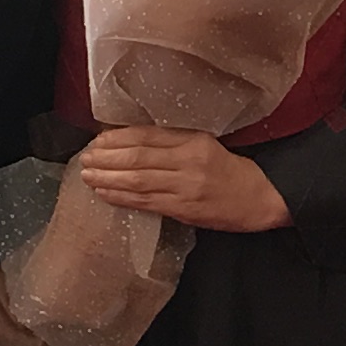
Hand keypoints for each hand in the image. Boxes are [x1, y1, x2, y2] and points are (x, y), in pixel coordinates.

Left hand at [77, 127, 289, 233]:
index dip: (119, 138)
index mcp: (194, 141)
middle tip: (85, 158)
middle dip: (107, 158)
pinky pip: (146, 202)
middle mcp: (188, 162)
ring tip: (88, 176)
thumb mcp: (207, 145)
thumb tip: (132, 142)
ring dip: (108, 178)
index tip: (98, 140)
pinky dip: (122, 198)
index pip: (148, 136)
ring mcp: (185, 188)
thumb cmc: (231, 171)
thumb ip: (174, 142)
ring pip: (138, 181)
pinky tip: (105, 193)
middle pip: (138, 157)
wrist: (260, 198)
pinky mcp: (184, 209)